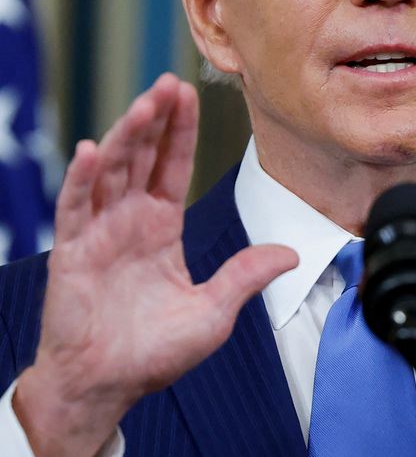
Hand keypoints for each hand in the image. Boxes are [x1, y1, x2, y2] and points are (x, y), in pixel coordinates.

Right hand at [13, 74, 297, 456]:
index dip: (181, 131)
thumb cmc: (155, 352)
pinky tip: (91, 150)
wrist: (110, 383)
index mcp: (161, 227)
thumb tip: (291, 254)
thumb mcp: (215, 310)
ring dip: (126, 136)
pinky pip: (75, 208)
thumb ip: (246, 276)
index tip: (189, 94)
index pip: (172, 166)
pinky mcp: (73, 252)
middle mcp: (130, 221)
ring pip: (111, 171)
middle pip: (141, 156)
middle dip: (155, 119)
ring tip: (145, 104)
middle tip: (169, 82)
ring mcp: (100, 232)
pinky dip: (81, 179)